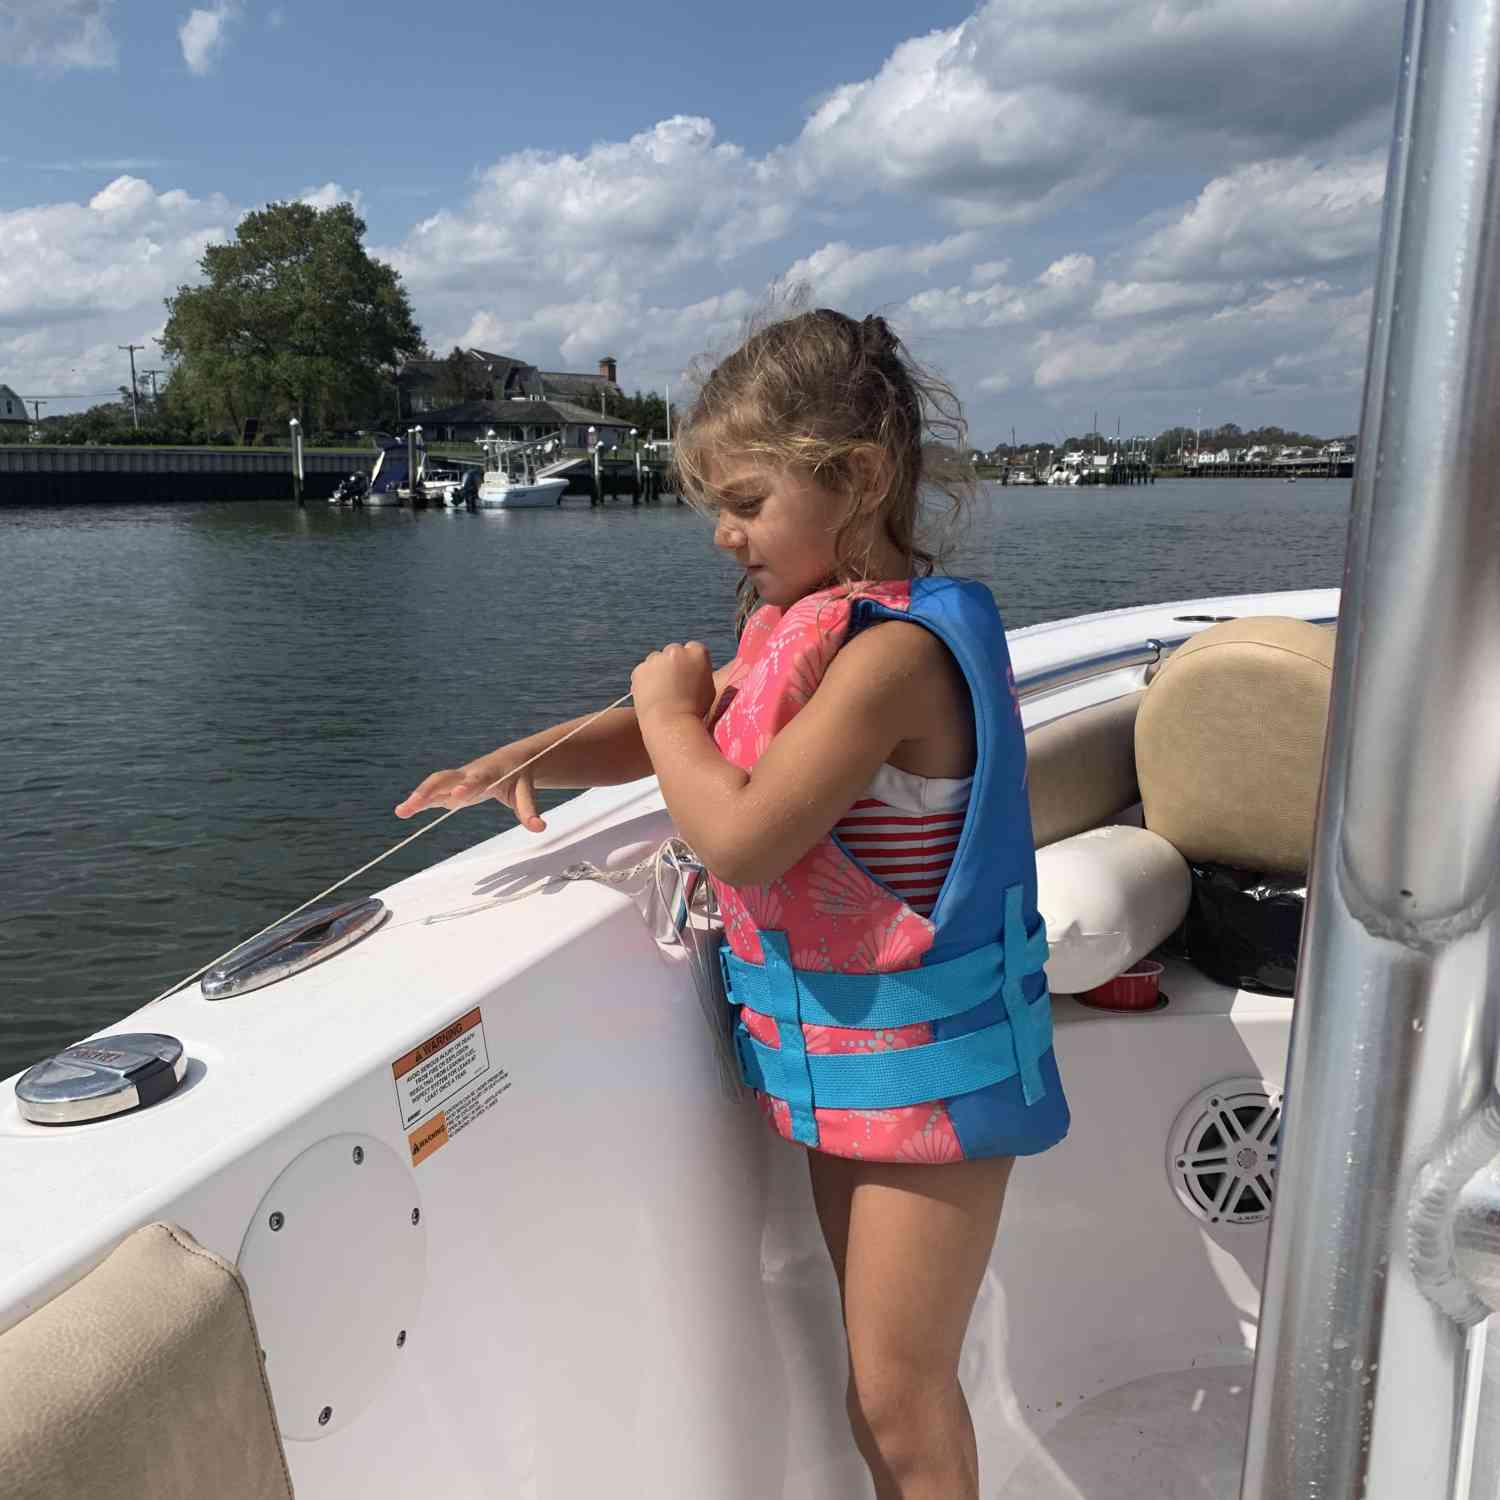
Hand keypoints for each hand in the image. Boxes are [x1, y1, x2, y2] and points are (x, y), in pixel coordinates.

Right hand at [394, 750, 545, 830]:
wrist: (512, 759)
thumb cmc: (519, 777)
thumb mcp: (525, 793)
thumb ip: (529, 811)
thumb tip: (539, 828)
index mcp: (487, 773)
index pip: (476, 780)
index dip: (467, 787)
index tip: (459, 795)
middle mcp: (468, 774)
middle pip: (445, 779)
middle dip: (428, 790)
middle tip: (412, 805)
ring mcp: (457, 779)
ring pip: (435, 784)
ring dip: (418, 796)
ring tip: (401, 812)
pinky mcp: (452, 787)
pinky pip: (434, 792)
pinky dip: (420, 800)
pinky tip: (404, 811)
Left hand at [631, 642, 715, 723]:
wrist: (671, 723)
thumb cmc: (695, 711)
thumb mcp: (709, 688)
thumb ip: (701, 673)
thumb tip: (695, 670)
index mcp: (698, 653)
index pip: (693, 649)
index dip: (689, 663)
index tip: (687, 675)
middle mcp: (677, 650)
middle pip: (673, 652)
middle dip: (672, 664)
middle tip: (673, 685)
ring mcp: (656, 659)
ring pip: (656, 661)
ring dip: (657, 671)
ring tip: (661, 693)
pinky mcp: (640, 669)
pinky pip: (643, 672)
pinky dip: (644, 681)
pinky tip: (651, 696)